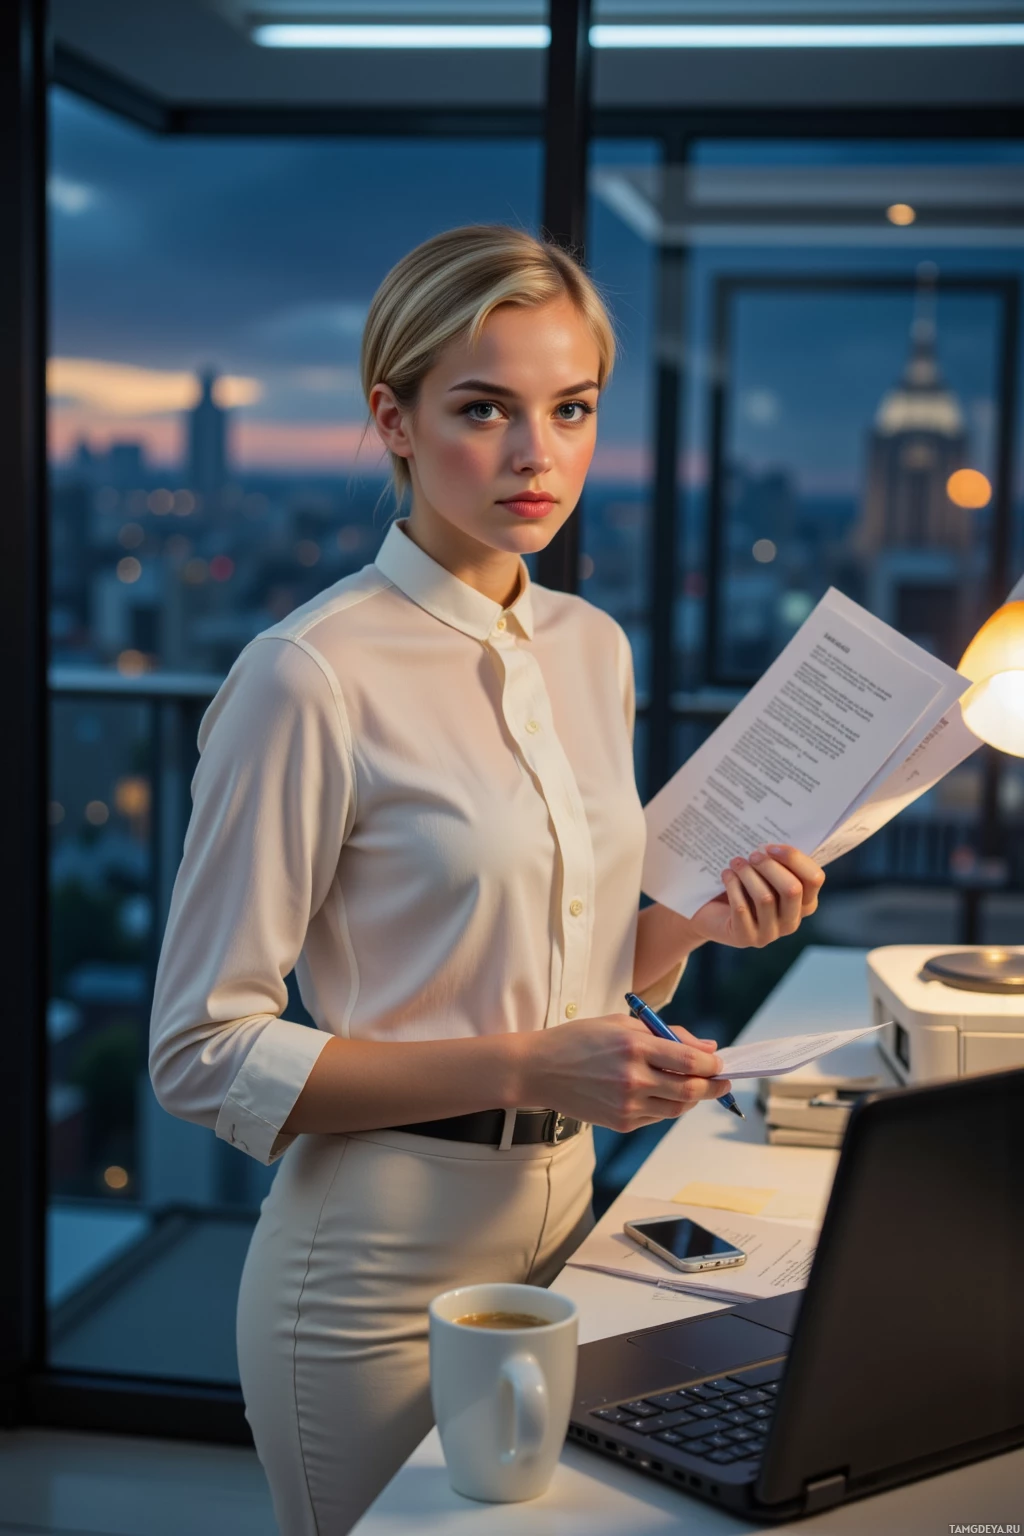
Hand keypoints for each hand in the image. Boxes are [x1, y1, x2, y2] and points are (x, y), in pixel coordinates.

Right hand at [522, 1013, 731, 1133]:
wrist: (539, 1070)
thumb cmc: (580, 1040)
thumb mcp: (622, 1023)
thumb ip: (668, 1034)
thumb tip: (708, 1048)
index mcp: (634, 1046)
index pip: (691, 1061)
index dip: (713, 1065)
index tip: (720, 1063)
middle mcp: (633, 1078)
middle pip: (691, 1089)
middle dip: (714, 1086)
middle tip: (723, 1082)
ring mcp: (627, 1104)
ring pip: (678, 1108)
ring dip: (693, 1098)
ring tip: (694, 1087)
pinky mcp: (621, 1123)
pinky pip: (657, 1117)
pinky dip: (667, 1106)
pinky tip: (662, 1094)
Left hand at [687, 843, 824, 949]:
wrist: (711, 911)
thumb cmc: (744, 886)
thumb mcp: (765, 874)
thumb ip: (779, 863)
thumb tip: (775, 848)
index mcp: (804, 903)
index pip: (814, 878)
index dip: (794, 858)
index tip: (770, 847)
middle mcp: (791, 922)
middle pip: (792, 889)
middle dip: (770, 866)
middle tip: (752, 855)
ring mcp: (770, 934)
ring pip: (765, 898)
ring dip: (748, 874)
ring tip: (735, 863)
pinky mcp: (746, 938)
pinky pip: (742, 908)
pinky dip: (733, 886)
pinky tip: (726, 875)